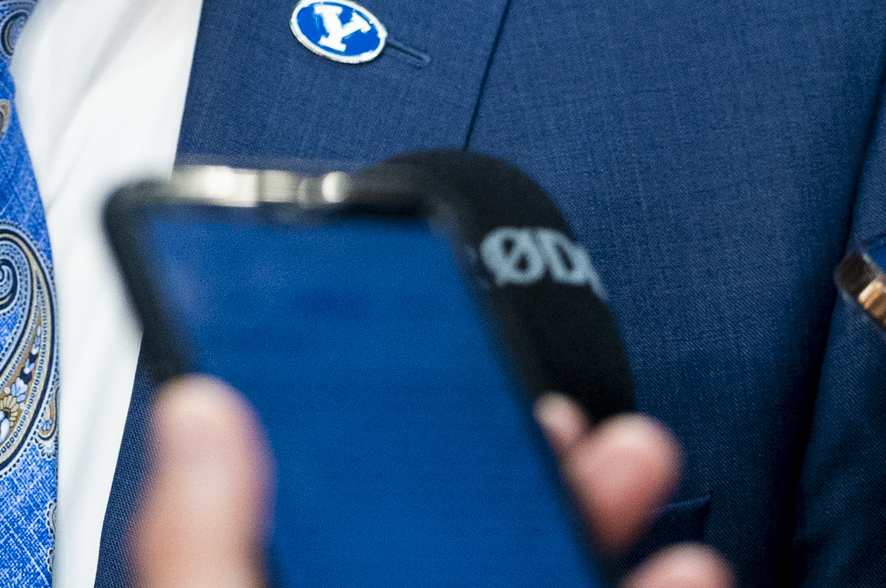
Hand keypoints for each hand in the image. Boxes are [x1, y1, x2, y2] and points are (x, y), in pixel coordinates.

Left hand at [127, 376, 731, 587]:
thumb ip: (202, 552)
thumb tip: (198, 410)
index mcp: (261, 586)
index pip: (276, 493)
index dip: (322, 407)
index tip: (379, 322)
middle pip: (420, 525)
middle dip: (503, 450)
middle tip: (556, 399)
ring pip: (518, 568)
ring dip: (589, 511)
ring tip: (640, 459)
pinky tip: (687, 570)